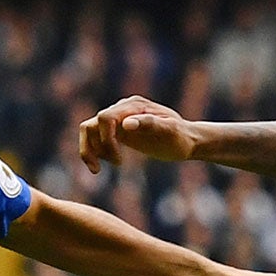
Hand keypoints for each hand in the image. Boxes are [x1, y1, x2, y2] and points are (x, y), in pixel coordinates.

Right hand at [77, 97, 199, 173]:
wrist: (186, 140)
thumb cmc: (180, 137)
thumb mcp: (170, 131)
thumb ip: (149, 124)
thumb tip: (126, 124)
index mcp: (134, 106)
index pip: (105, 118)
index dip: (106, 140)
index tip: (119, 161)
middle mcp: (123, 109)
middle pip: (91, 125)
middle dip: (96, 148)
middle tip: (109, 166)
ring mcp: (118, 119)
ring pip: (89, 130)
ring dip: (91, 150)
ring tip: (101, 168)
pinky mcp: (117, 130)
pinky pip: (96, 137)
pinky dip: (94, 151)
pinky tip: (104, 164)